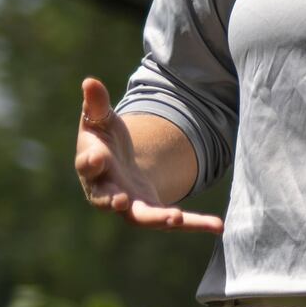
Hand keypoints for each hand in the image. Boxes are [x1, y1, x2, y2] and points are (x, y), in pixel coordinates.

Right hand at [76, 78, 221, 233]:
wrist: (119, 165)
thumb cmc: (104, 139)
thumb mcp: (101, 119)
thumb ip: (96, 103)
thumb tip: (90, 81)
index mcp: (92, 166)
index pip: (87, 165)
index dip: (90, 162)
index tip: (96, 157)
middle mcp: (108, 190)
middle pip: (107, 199)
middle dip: (112, 200)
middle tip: (120, 201)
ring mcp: (131, 205)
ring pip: (141, 217)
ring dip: (157, 218)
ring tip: (174, 218)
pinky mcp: (154, 213)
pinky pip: (174, 221)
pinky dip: (195, 224)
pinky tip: (218, 225)